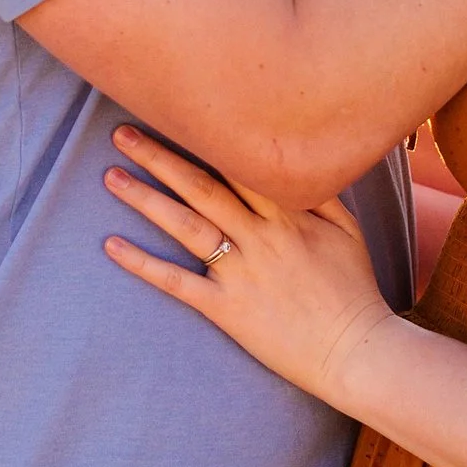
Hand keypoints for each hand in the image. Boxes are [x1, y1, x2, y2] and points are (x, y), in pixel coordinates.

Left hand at [102, 125, 394, 403]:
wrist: (355, 350)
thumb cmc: (354, 290)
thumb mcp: (348, 232)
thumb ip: (322, 193)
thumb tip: (300, 160)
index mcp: (289, 214)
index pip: (238, 166)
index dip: (205, 139)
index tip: (176, 115)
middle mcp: (260, 236)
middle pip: (202, 187)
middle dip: (160, 157)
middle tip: (123, 133)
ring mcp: (241, 272)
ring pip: (185, 225)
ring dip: (145, 199)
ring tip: (111, 176)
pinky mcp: (227, 308)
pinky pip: (177, 282)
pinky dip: (143, 263)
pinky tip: (112, 245)